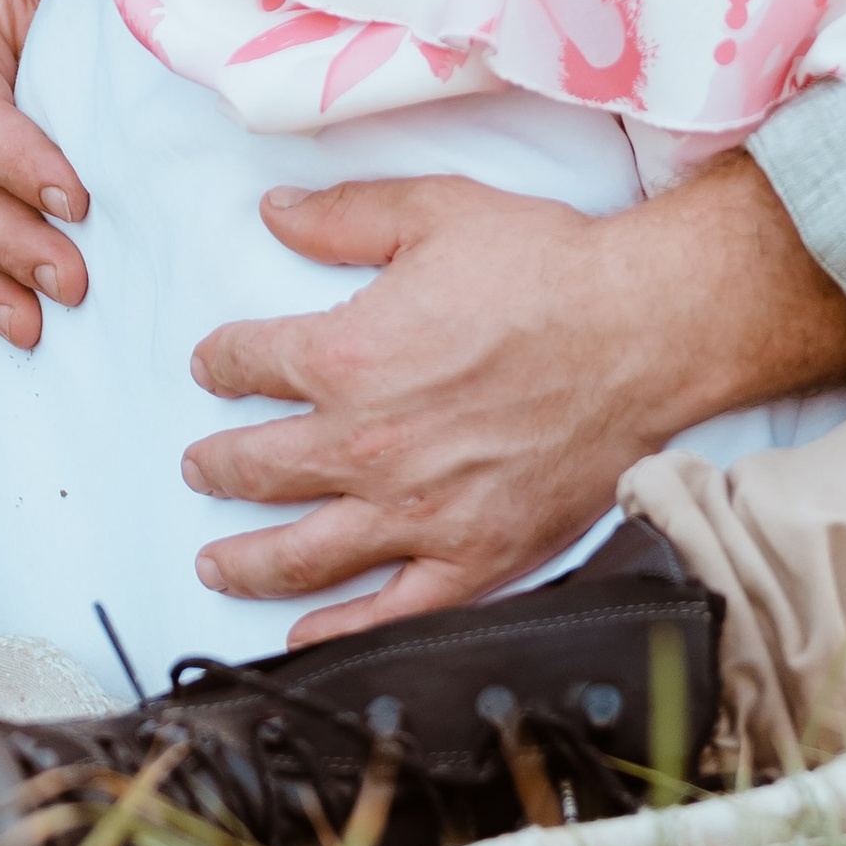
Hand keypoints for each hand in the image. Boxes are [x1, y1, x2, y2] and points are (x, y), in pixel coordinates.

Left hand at [181, 153, 845, 644]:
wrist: (645, 330)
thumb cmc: (547, 265)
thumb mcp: (437, 209)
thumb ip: (345, 216)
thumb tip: (273, 211)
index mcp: (347, 358)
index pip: (248, 363)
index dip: (221, 361)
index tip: (212, 365)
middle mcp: (366, 445)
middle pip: (256, 468)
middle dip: (216, 466)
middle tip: (200, 467)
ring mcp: (418, 512)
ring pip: (302, 555)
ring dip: (246, 561)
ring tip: (216, 562)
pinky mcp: (473, 557)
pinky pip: (389, 612)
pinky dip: (336, 631)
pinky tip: (301, 635)